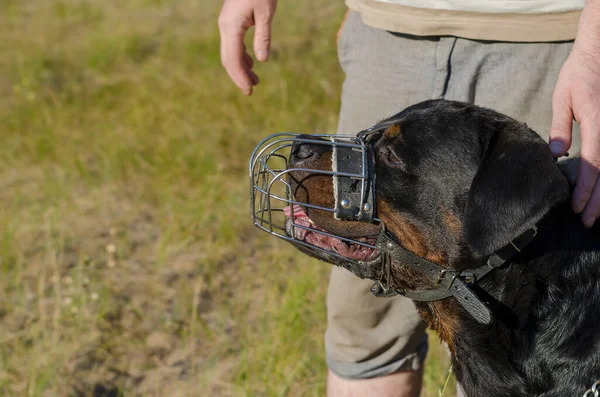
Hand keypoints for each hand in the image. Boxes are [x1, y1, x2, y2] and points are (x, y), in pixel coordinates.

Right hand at [218, 0, 276, 94]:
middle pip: (228, 59)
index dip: (240, 76)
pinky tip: (252, 64)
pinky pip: (233, 44)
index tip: (249, 89)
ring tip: (254, 82)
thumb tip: (262, 61)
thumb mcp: (266, 13)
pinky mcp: (231, 22)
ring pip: (230, 53)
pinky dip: (242, 57)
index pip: (233, 58)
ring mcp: (226, 25)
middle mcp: (225, 27)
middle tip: (250, 92)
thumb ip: (263, 37)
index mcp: (231, 27)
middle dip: (238, 76)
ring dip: (241, 68)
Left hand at [550, 45, 599, 227]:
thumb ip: (560, 126)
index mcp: (598, 122)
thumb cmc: (580, 73)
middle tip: (588, 222)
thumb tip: (556, 156)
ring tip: (597, 214)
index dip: (585, 190)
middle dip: (598, 201)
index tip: (576, 208)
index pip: (593, 164)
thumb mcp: (564, 97)